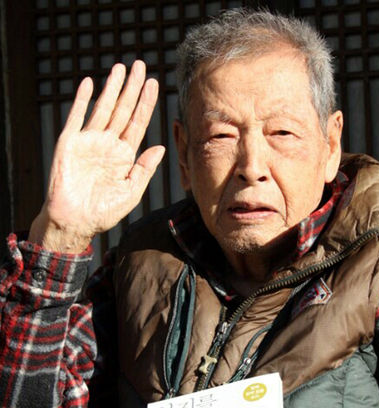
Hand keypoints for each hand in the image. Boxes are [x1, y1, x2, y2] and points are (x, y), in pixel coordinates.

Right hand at [29, 60, 164, 252]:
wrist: (75, 222)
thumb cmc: (103, 212)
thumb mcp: (131, 192)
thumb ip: (144, 170)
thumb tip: (161, 147)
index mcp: (124, 156)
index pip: (138, 123)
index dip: (145, 104)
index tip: (154, 84)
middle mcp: (108, 145)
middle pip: (122, 110)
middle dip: (131, 88)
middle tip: (140, 65)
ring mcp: (88, 142)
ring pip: (103, 109)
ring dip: (111, 88)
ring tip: (120, 68)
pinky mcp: (69, 143)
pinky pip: (76, 117)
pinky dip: (82, 100)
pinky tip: (90, 84)